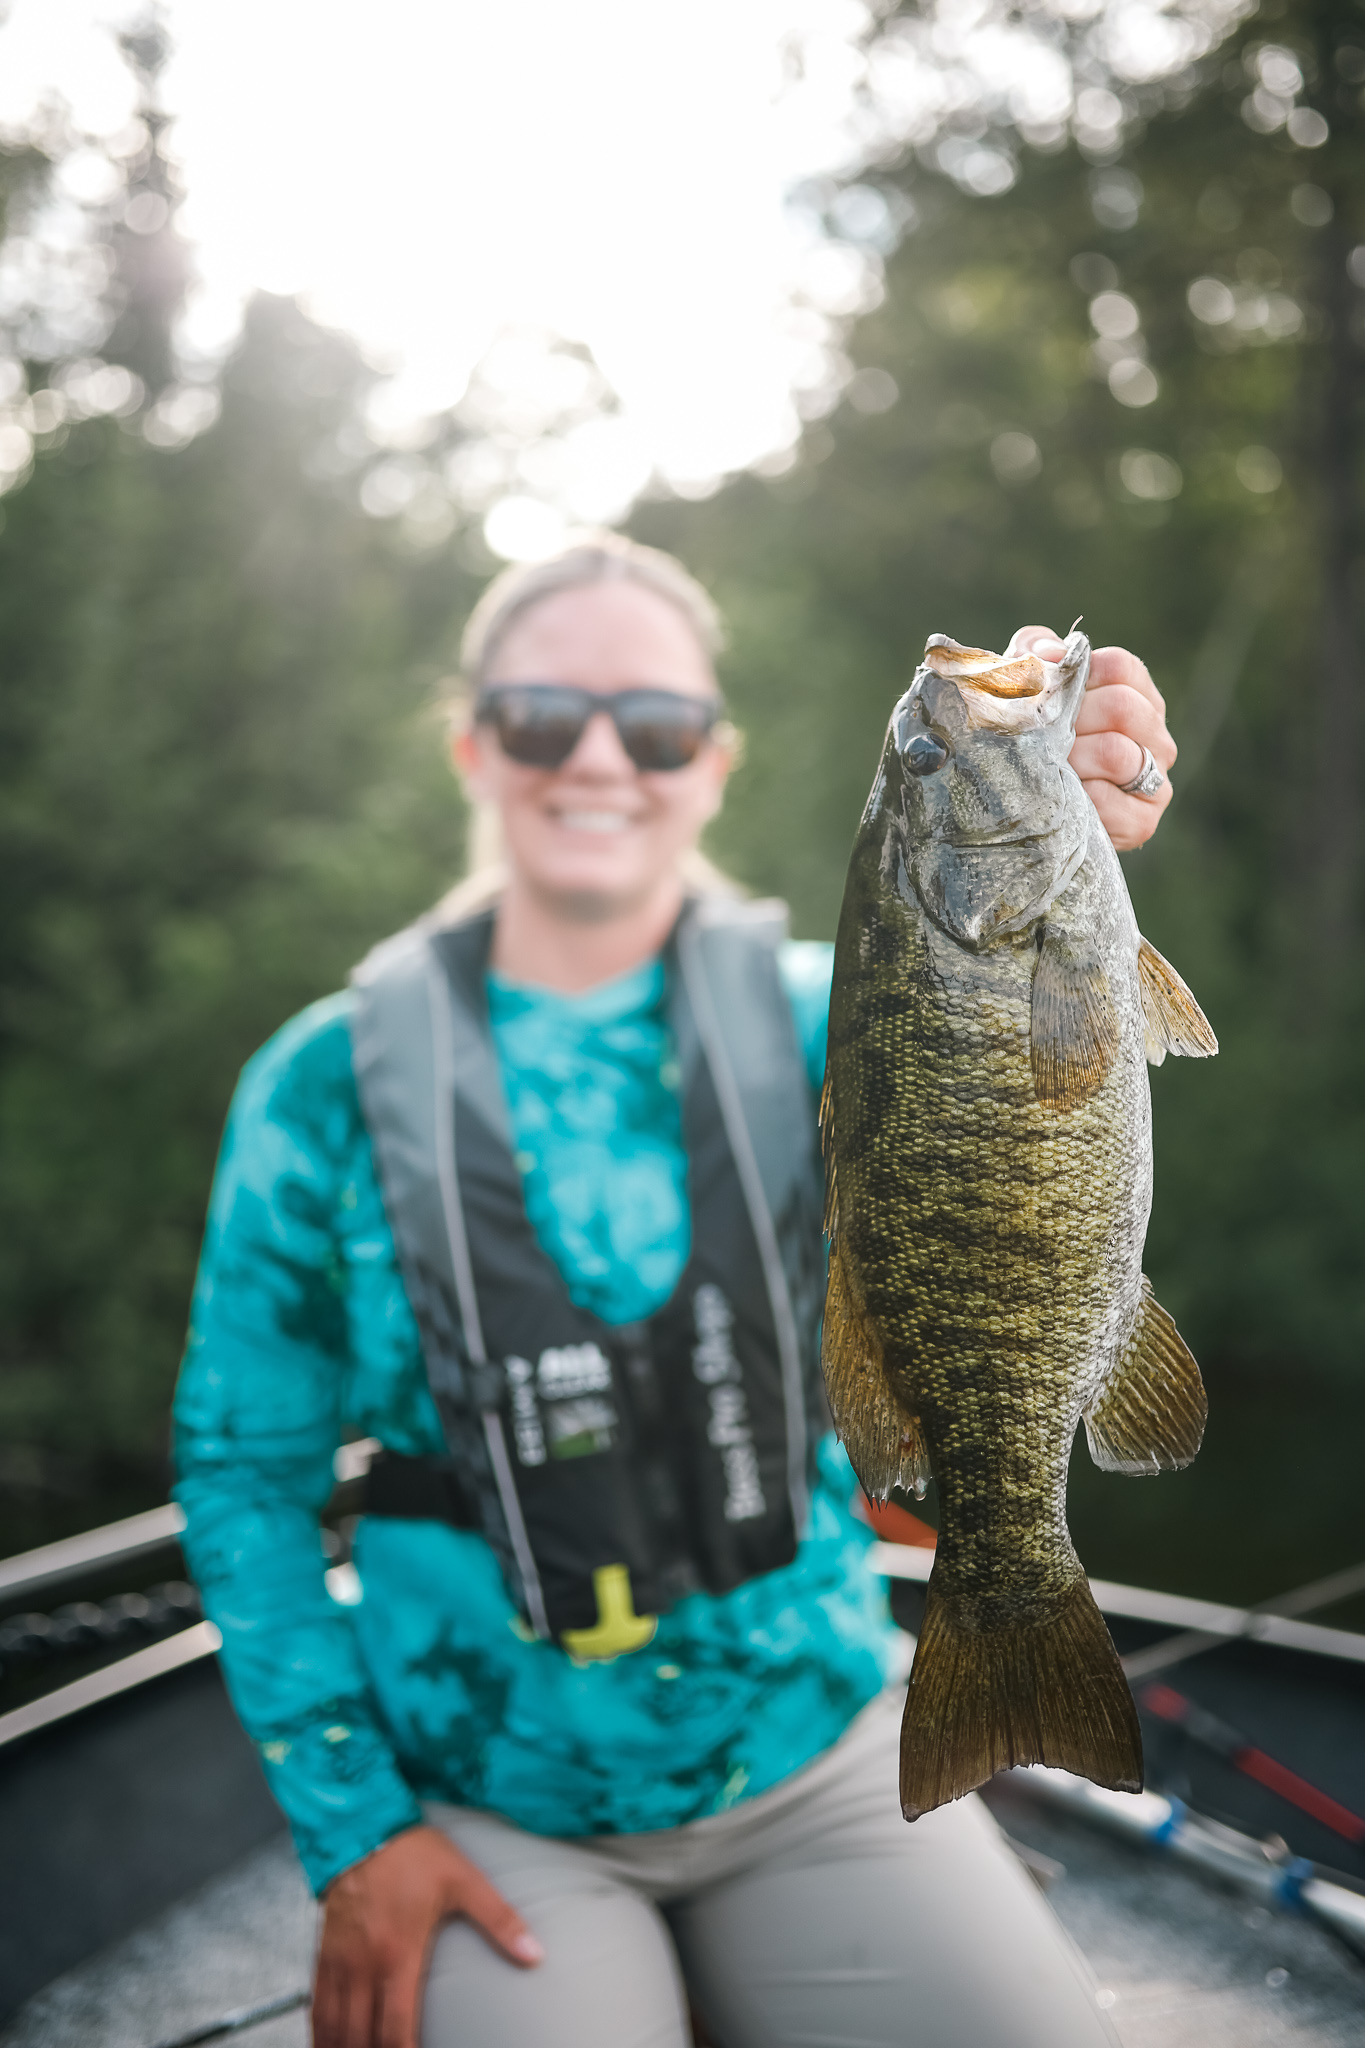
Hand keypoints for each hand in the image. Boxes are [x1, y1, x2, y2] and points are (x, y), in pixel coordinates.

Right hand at [312, 1824, 542, 2047]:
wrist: (364, 1825)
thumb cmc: (414, 1854)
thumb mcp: (464, 1881)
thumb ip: (499, 1920)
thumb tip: (535, 1954)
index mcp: (397, 1954)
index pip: (395, 2027)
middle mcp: (363, 1965)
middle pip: (359, 2036)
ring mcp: (339, 1960)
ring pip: (332, 2025)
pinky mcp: (324, 1951)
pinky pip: (316, 2003)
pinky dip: (320, 2030)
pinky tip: (327, 2042)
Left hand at [1012, 628, 1174, 851]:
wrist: (1030, 813)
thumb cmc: (1034, 741)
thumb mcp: (1030, 690)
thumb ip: (1035, 654)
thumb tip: (1051, 653)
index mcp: (1137, 696)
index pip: (1120, 667)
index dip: (1077, 677)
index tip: (1046, 696)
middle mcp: (1155, 735)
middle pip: (1121, 707)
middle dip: (1070, 721)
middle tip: (1039, 738)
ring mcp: (1155, 779)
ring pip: (1117, 753)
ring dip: (1070, 760)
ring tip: (1046, 767)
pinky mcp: (1142, 821)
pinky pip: (1108, 801)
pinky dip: (1076, 798)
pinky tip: (1060, 799)